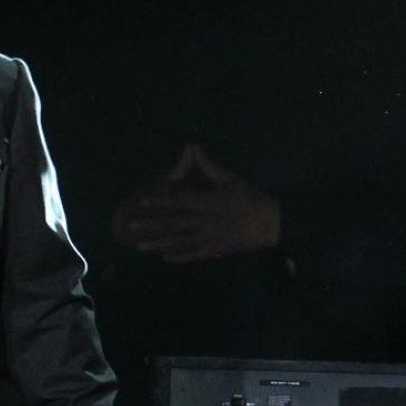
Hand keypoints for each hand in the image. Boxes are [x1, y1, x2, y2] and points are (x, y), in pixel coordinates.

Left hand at [111, 143, 280, 265]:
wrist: (272, 224)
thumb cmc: (251, 199)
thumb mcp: (231, 180)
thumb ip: (209, 167)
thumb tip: (193, 147)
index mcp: (208, 202)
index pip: (178, 200)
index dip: (159, 201)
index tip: (142, 202)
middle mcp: (205, 221)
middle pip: (174, 223)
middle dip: (152, 225)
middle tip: (132, 226)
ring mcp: (210, 238)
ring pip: (180, 242)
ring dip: (160, 244)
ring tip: (142, 246)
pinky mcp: (216, 250)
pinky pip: (195, 254)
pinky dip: (180, 256)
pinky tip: (165, 257)